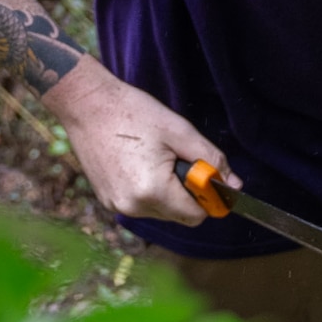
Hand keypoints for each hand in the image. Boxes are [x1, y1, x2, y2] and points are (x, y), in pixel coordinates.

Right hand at [42, 59, 239, 224]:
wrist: (87, 105)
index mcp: (153, 192)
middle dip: (185, 193)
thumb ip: (210, 160)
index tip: (202, 174)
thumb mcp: (180, 131)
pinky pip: (140, 205)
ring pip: (160, 211)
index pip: (196, 216)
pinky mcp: (106, 200)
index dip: (207, 197)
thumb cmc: (134, 113)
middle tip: (174, 158)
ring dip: (166, 192)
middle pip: (178, 216)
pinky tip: (137, 162)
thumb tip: (234, 185)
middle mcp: (133, 207)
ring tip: (153, 157)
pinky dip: (147, 191)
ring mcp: (117, 206)